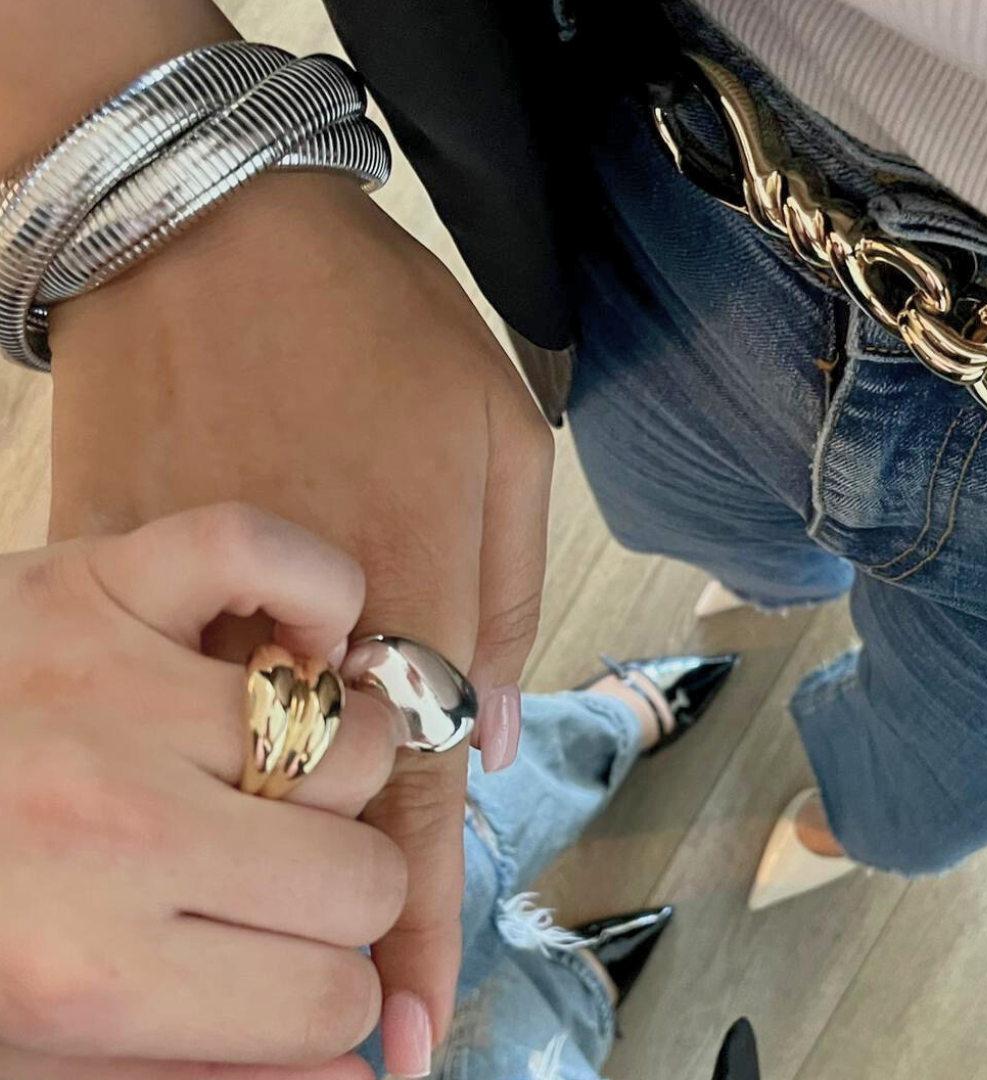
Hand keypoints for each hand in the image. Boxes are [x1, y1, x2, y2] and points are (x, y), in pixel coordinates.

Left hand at [0, 503, 410, 1078]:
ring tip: (274, 763)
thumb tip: (360, 1074)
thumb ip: (199, 1077)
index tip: (302, 965)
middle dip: (343, 889)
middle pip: (364, 875)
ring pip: (352, 736)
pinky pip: (270, 556)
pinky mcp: (93, 581)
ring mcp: (104, 687)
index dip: (335, 993)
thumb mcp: (26, 1058)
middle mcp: (105, 829)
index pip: (331, 999)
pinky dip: (318, 590)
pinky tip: (298, 645)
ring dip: (334, 760)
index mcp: (84, 972)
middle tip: (286, 867)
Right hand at [47, 174, 554, 1068]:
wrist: (214, 227)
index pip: (420, 809)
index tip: (410, 1046)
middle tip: (356, 983)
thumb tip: (485, 736)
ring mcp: (196, 619)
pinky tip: (202, 772)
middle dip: (348, 919)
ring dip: (265, 860)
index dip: (422, 937)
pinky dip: (191, 757)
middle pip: (326, 832)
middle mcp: (299, 635)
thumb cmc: (377, 323)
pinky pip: (162, 709)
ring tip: (278, 905)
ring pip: (236, 790)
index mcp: (414, 597)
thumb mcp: (499, 434)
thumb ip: (507, 595)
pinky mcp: (120, 589)